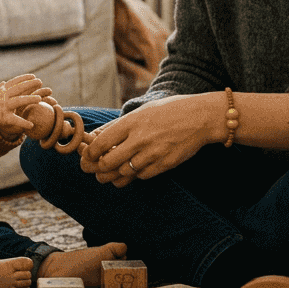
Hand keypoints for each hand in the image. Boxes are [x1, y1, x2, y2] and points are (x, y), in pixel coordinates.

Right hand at [0, 74, 45, 134]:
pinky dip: (24, 123)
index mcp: (1, 91)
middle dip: (30, 84)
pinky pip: (15, 120)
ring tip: (39, 98)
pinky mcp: (3, 118)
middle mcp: (3, 97)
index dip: (24, 78)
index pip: (15, 82)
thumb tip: (4, 82)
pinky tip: (32, 125)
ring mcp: (4, 107)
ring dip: (30, 99)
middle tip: (40, 82)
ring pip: (19, 101)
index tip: (33, 76)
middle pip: (19, 88)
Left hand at [79, 93, 216, 187]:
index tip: (87, 157)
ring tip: (110, 174)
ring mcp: (153, 153)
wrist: (201, 117)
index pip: (100, 144)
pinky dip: (134, 176)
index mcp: (131, 122)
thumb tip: (95, 137)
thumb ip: (118, 125)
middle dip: (98, 170)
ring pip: (124, 173)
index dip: (89, 154)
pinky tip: (132, 171)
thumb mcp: (142, 110)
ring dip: (114, 175)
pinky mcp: (165, 164)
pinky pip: (142, 176)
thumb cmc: (169, 111)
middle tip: (95, 171)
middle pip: (108, 163)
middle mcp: (140, 139)